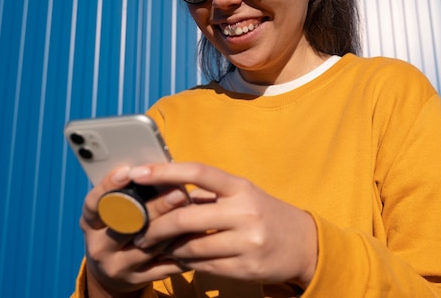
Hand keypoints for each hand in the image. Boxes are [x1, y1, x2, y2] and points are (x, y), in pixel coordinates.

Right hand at [80, 166, 190, 295]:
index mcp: (90, 223)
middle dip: (154, 207)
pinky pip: (164, 265)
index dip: (109, 186)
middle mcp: (99, 246)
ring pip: (149, 246)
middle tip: (178, 192)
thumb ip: (128, 192)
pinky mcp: (137, 280)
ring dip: (173, 228)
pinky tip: (197, 235)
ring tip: (194, 212)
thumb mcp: (112, 211)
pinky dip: (181, 249)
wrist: (113, 270)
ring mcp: (118, 266)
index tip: (127, 171)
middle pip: (126, 225)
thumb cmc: (118, 226)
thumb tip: (156, 167)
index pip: (94, 204)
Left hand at [128, 162, 318, 287]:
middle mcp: (244, 212)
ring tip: (158, 247)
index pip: (198, 172)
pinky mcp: (246, 268)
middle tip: (138, 232)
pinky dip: (187, 263)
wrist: (303, 244)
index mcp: (240, 187)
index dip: (165, 171)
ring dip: (169, 249)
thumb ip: (209, 193)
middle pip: (186, 218)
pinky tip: (180, 259)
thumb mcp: (243, 194)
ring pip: (191, 248)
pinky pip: (204, 267)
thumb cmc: (264, 212)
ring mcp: (247, 242)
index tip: (137, 172)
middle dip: (155, 227)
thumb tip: (165, 190)